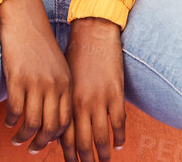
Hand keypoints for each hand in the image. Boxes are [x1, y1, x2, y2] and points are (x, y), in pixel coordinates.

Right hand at [0, 0, 69, 153]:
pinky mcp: (17, 78)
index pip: (65, 121)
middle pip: (51, 127)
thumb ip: (57, 88)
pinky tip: (8, 121)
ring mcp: (36, 82)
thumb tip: (51, 115)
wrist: (24, 16)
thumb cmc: (38, 41)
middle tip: (32, 148)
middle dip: (41, 143)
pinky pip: (16, 110)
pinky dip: (11, 121)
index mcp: (67, 83)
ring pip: (33, 123)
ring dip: (23, 136)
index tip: (47, 142)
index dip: (56, 137)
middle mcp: (55, 85)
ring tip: (17, 139)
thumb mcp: (56, 65)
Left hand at [61, 18, 124, 161]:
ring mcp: (99, 100)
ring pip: (100, 138)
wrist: (92, 32)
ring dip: (102, 155)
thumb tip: (62, 123)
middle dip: (83, 160)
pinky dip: (119, 137)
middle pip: (81, 142)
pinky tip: (118, 144)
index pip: (64, 136)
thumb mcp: (64, 78)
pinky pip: (119, 123)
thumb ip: (64, 101)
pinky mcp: (115, 94)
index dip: (66, 153)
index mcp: (65, 99)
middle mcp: (79, 103)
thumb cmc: (75, 53)